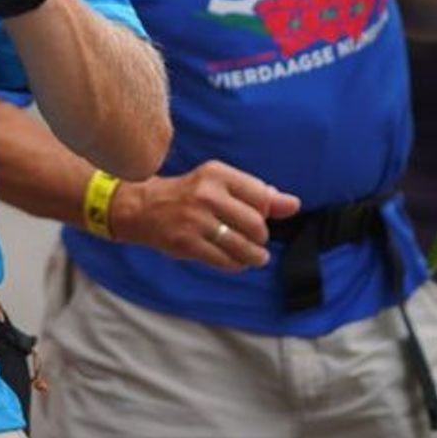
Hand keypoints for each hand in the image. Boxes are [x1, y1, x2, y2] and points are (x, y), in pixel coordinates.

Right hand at [108, 160, 300, 272]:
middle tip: (255, 239)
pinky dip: (236, 264)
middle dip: (260, 237)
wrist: (142, 208)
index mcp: (217, 174)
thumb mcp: (220, 184)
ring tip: (255, 256)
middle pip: (256, 224)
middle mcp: (206, 194)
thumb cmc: (189, 195)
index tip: (259, 215)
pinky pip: (225, 260)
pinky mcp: (187, 243)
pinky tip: (235, 260)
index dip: (267, 211)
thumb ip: (257, 193)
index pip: (262, 196)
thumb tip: (293, 204)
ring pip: (243, 246)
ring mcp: (195, 220)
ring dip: (254, 256)